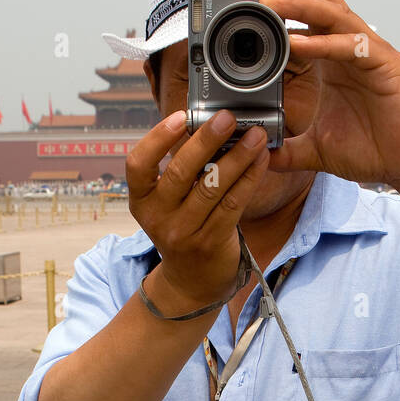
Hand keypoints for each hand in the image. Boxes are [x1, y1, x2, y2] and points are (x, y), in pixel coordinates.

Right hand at [125, 108, 269, 309]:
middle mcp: (157, 217)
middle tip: (227, 117)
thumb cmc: (183, 229)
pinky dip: (249, 179)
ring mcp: (184, 232)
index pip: (138, 164)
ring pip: (212, 187)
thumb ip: (179, 171)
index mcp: (142, 200)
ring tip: (255, 135)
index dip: (157, 138)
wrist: (191, 283)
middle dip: (206, 141)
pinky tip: (261, 160)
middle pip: (180, 172)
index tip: (180, 117)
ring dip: (237, 157)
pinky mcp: (211, 242)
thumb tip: (208, 125)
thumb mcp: (167, 204)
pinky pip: (233, 204)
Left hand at [255, 0, 399, 191]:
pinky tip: (298, 44)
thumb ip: (288, 150)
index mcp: (334, 61)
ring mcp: (370, 54)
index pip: (308, 19)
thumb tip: (261, 155)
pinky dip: (324, 43)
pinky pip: (352, 46)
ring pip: (335, 16)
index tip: (253, 0)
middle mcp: (351, 50)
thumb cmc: (371, 150)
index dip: (284, 5)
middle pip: (320, 5)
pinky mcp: (387, 66)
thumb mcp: (316, 150)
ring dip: (301, 6)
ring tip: (271, 2)